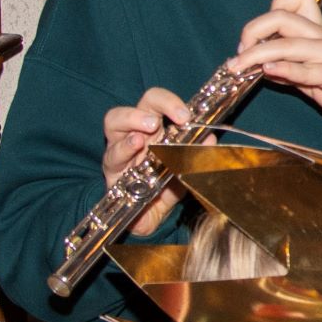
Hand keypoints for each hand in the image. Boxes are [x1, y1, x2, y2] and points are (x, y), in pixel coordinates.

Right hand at [100, 87, 193, 229]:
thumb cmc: (166, 189)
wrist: (150, 219)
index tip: (186, 115)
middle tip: (164, 119)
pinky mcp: (111, 171)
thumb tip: (210, 138)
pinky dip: (124, 148)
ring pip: (114, 121)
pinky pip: (112, 155)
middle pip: (140, 104)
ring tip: (148, 127)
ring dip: (132, 119)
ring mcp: (120, 150)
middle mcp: (136, 134)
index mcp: (156, 131)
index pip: (157, 103)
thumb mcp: (186, 172)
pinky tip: (135, 146)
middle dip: (156, 104)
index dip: (170, 102)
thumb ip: (197, 156)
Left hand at [232, 0, 321, 127]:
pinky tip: (269, 71)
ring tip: (238, 66)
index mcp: (317, 34)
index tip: (249, 42)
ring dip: (257, 54)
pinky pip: (307, 68)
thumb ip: (292, 72)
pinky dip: (285, 68)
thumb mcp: (316, 79)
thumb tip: (265, 69)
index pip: (291, 3)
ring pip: (288, 43)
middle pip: (281, 17)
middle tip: (238, 53)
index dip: (264, 17)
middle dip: (252, 31)